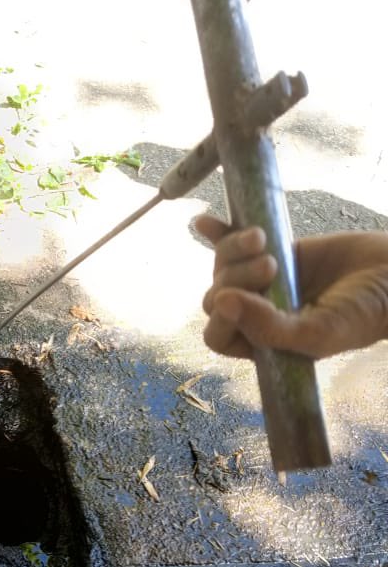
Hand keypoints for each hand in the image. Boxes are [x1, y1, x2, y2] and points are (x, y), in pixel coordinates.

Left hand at [195, 216, 387, 359]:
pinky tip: (203, 222)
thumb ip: (270, 328)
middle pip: (216, 297)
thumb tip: (222, 302)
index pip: (219, 336)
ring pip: (222, 267)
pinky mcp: (273, 250)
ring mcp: (262, 282)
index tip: (238, 296)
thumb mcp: (319, 332)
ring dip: (232, 250)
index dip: (221, 317)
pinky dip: (217, 232)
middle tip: (271, 263)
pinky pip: (234, 242)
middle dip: (235, 277)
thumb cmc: (364, 314)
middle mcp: (257, 315)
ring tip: (262, 237)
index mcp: (264, 345)